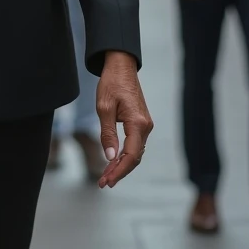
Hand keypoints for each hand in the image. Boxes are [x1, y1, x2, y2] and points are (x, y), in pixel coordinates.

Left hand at [97, 51, 152, 188]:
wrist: (121, 65)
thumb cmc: (111, 83)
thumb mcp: (104, 108)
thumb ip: (107, 133)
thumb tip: (110, 157)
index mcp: (138, 123)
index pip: (131, 156)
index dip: (119, 171)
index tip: (106, 181)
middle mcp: (146, 126)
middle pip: (134, 157)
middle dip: (119, 172)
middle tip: (103, 183)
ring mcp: (145, 124)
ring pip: (135, 152)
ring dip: (121, 165)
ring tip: (105, 176)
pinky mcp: (141, 122)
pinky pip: (135, 144)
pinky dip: (124, 155)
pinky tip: (113, 161)